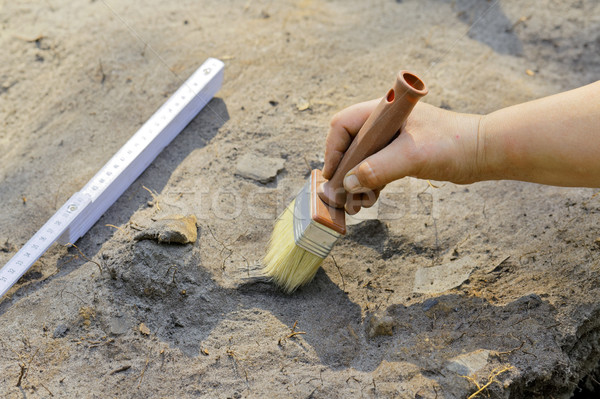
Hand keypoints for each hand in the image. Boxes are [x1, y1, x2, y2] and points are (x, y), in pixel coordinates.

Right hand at [322, 100, 481, 213]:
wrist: (483, 152)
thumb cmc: (452, 144)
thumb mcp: (412, 156)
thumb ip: (378, 169)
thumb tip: (348, 184)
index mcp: (383, 112)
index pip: (343, 125)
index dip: (333, 150)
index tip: (333, 176)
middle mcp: (383, 122)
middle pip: (349, 144)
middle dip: (344, 172)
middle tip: (342, 197)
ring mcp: (392, 138)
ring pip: (361, 159)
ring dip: (355, 182)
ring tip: (357, 205)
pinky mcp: (400, 153)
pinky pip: (374, 168)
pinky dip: (369, 184)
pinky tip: (369, 200)